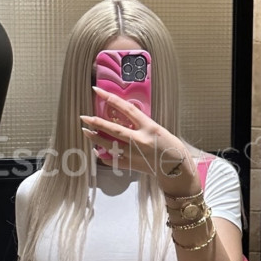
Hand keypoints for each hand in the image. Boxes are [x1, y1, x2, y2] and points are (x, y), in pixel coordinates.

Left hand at [81, 86, 199, 190]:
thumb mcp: (157, 129)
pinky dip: (103, 155)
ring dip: (95, 138)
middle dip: (97, 122)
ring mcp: (134, 154)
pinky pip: (112, 160)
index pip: (126, 109)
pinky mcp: (131, 165)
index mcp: (149, 127)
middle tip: (84, 117)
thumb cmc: (170, 146)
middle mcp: (140, 140)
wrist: (177, 169)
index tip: (98, 92)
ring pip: (109, 145)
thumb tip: (124, 117)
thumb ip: (141, 123)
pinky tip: (97, 150)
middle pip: (114, 129)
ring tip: (85, 131)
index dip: (111, 99)